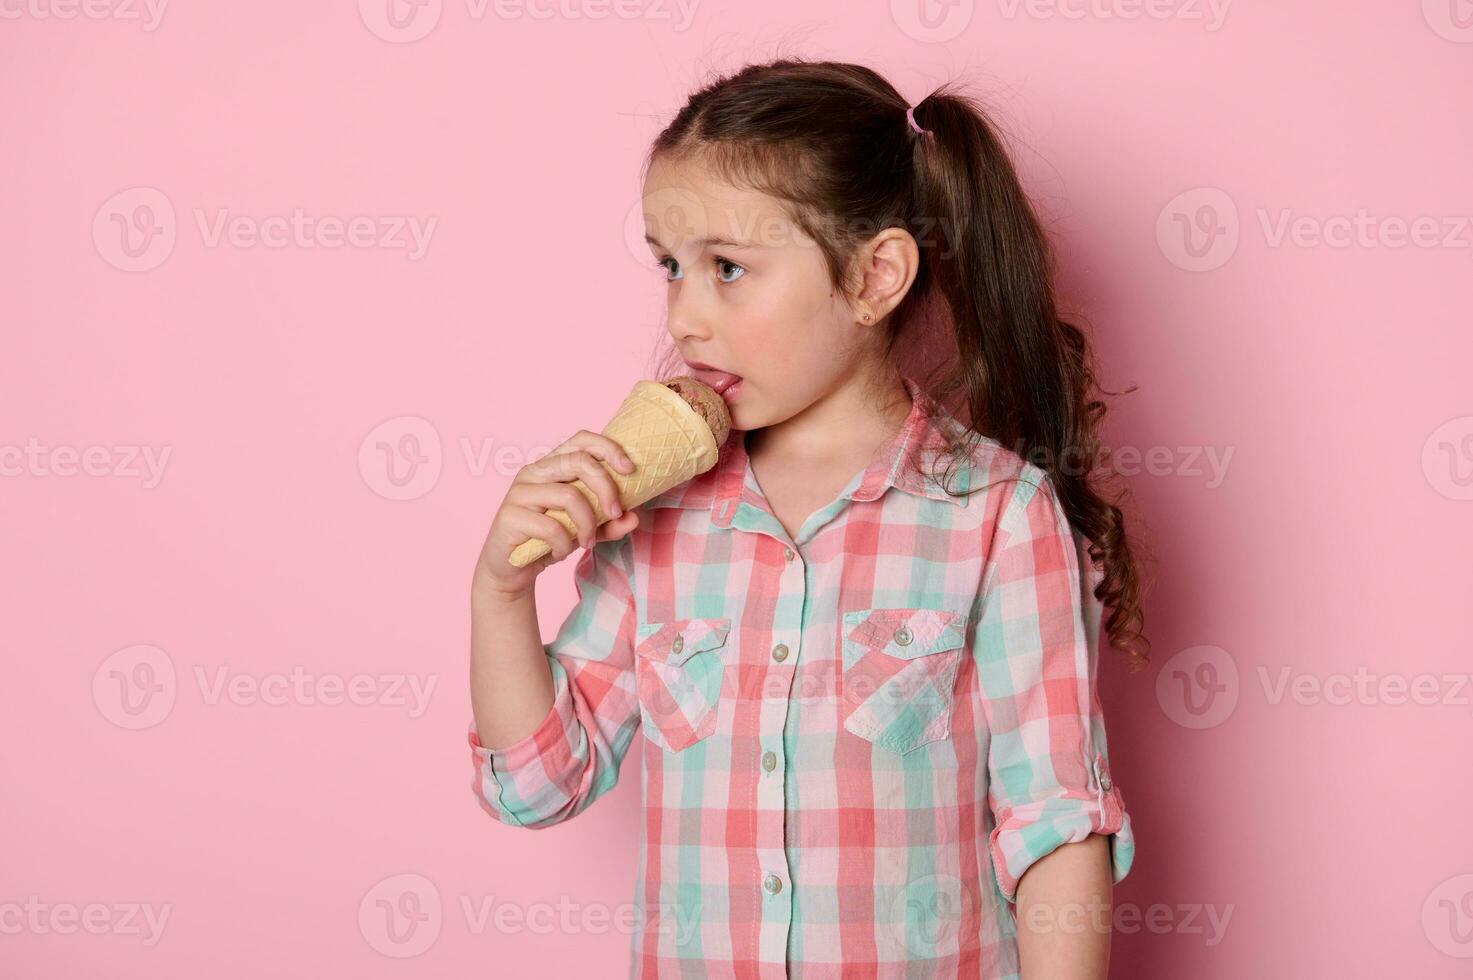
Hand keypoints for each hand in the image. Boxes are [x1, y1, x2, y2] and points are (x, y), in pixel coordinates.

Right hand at [473, 429, 640, 599]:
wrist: (512, 570)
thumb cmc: (549, 541)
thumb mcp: (585, 530)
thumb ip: (609, 523)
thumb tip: (633, 517)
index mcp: (552, 466)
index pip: (581, 440)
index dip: (608, 448)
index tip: (630, 470)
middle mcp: (534, 472)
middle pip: (579, 461)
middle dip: (606, 488)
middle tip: (616, 514)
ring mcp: (519, 492)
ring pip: (569, 496)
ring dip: (587, 524)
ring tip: (587, 543)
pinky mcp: (509, 516)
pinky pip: (551, 527)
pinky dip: (564, 544)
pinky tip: (560, 553)